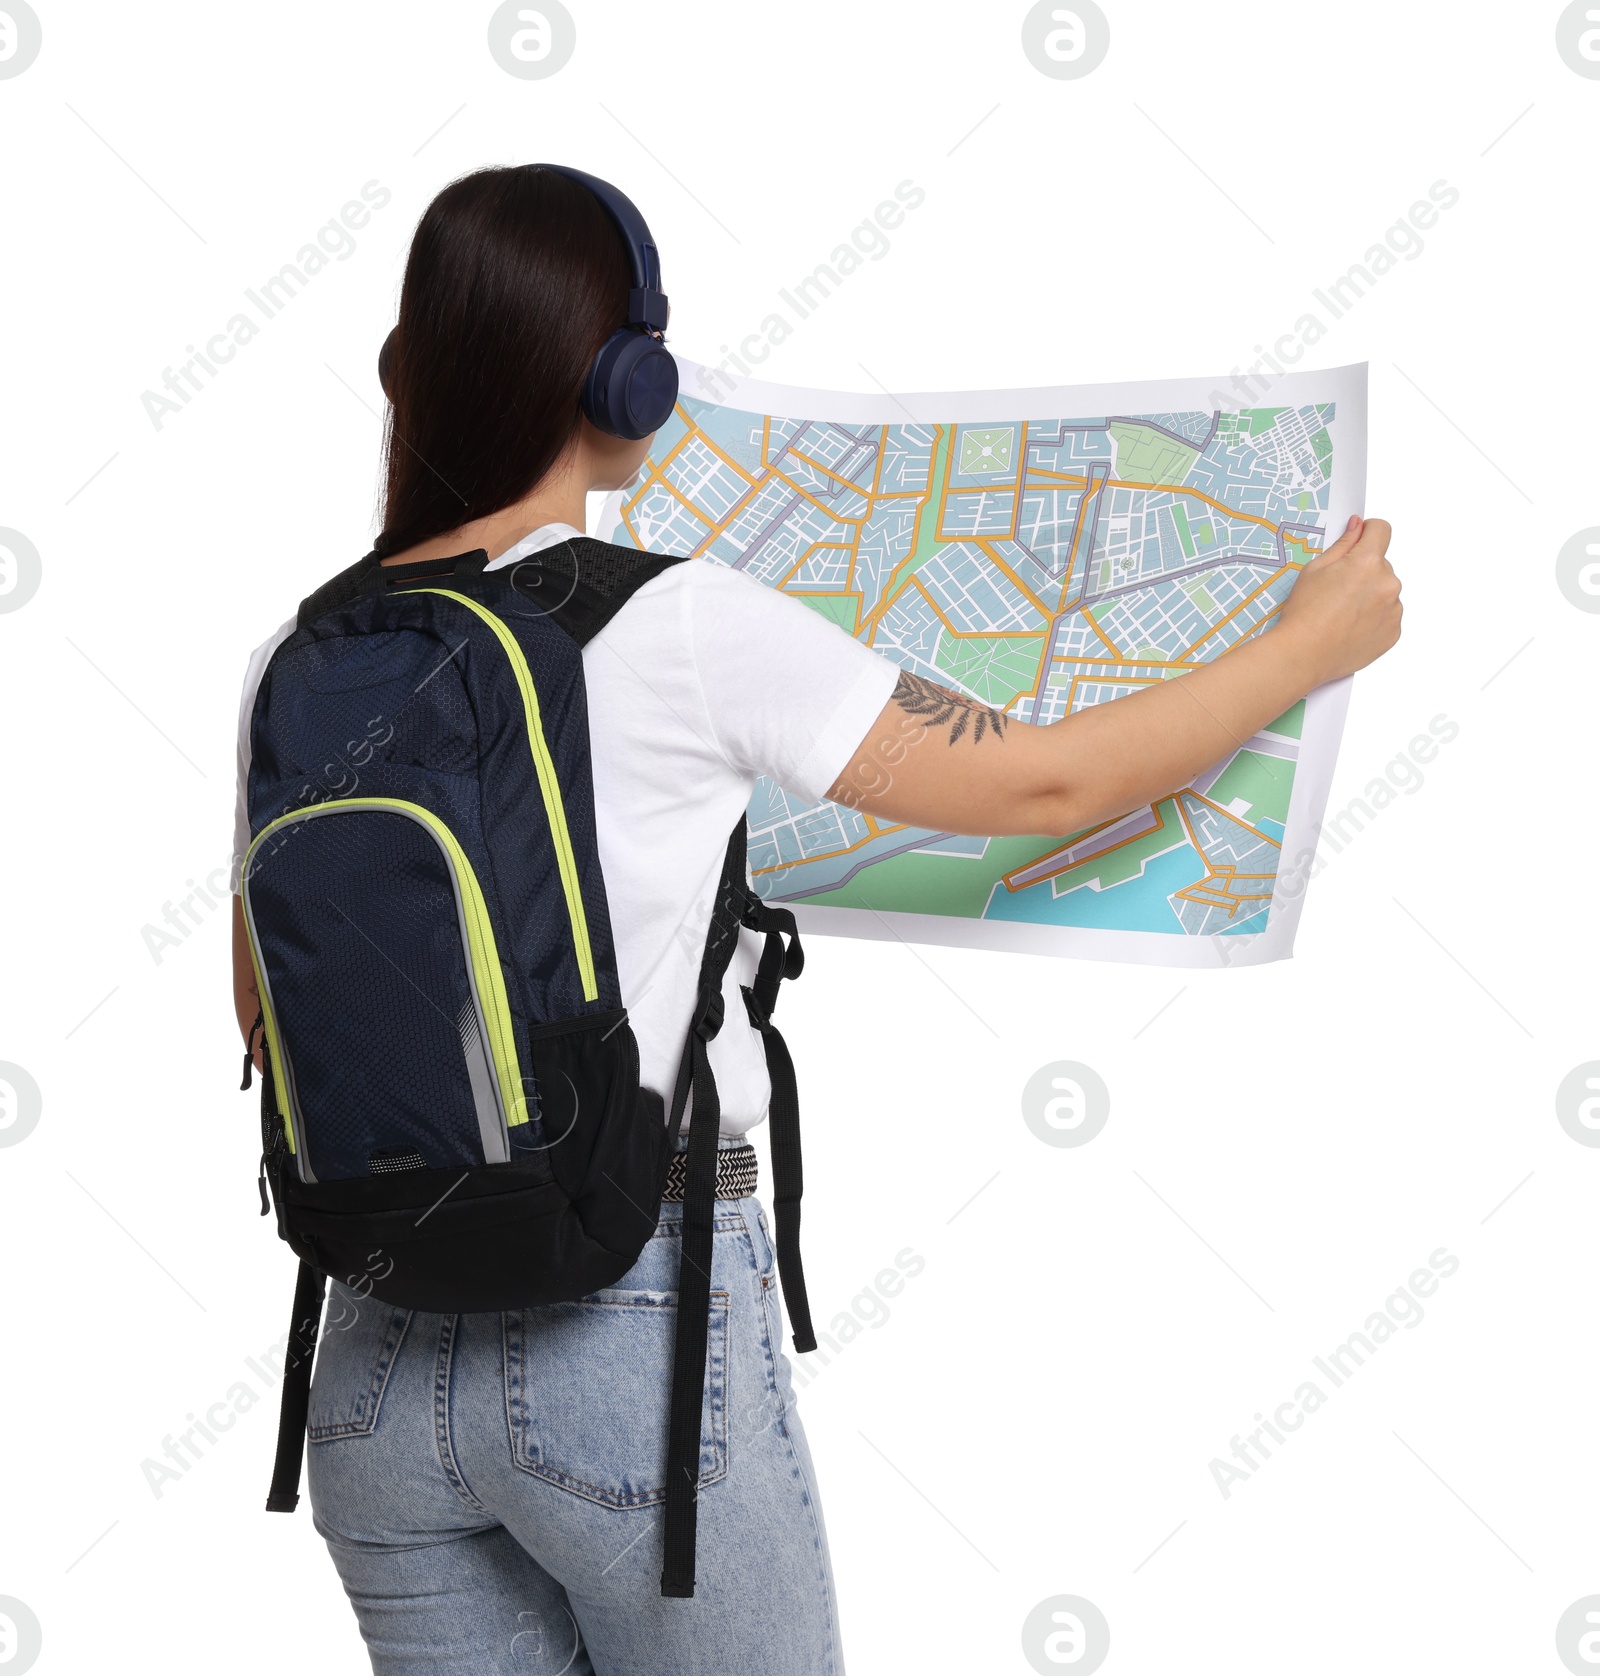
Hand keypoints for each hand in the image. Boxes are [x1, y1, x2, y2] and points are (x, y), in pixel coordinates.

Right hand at [1277, 515, 1401, 684]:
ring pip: (1385, 591)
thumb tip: (1358, 526)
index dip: (1368, 532)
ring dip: (1370, 596)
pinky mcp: (1393, 632)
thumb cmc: (1304, 613)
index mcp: (1368, 562)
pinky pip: (1387, 616)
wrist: (1303, 654)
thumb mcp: (1315, 569)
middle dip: (1364, 571)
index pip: (1382, 530)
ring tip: (1342, 613)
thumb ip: (1343, 544)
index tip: (1359, 540)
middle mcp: (1388, 584)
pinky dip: (1373, 618)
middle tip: (1337, 590)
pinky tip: (1350, 627)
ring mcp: (1394, 610)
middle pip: (1382, 564)